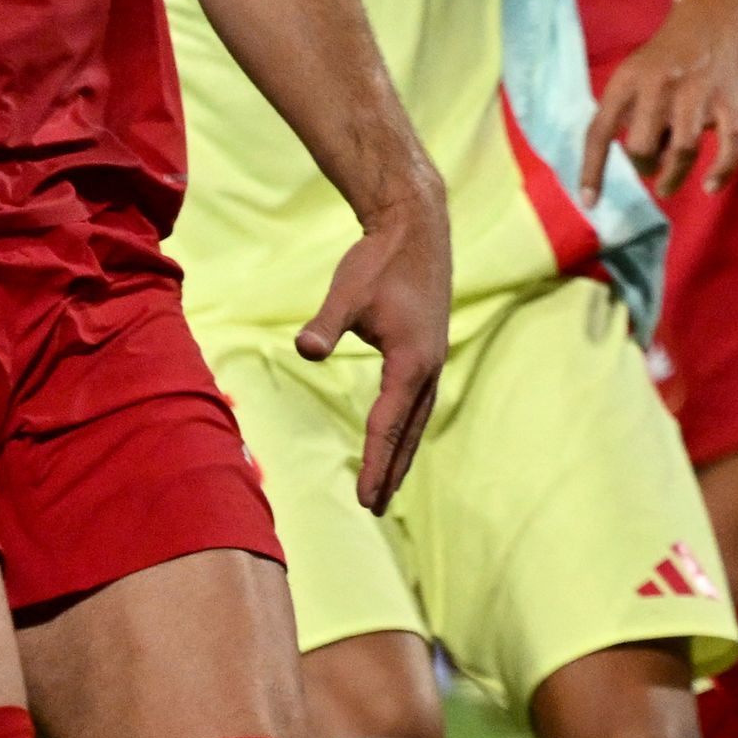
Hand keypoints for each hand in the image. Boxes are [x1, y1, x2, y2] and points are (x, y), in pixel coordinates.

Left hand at [295, 174, 451, 508]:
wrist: (417, 230)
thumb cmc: (379, 260)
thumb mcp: (346, 291)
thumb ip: (325, 324)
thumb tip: (304, 348)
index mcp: (411, 361)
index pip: (388, 425)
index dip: (375, 464)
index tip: (364, 499)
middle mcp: (428, 367)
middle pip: (409, 432)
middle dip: (392, 470)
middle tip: (373, 507)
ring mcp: (433, 360)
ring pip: (417, 420)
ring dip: (402, 452)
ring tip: (388, 485)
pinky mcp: (428, 351)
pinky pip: (417, 403)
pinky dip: (407, 428)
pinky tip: (396, 436)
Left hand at [594, 5, 737, 198]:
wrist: (710, 21)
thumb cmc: (664, 61)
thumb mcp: (633, 76)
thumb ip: (629, 115)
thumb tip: (636, 163)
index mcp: (627, 81)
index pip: (600, 131)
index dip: (593, 170)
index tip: (590, 202)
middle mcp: (659, 85)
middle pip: (641, 146)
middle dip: (643, 166)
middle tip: (650, 166)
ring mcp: (696, 93)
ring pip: (683, 150)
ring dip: (673, 177)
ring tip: (668, 185)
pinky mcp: (728, 101)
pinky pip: (729, 144)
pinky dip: (722, 171)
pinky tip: (710, 187)